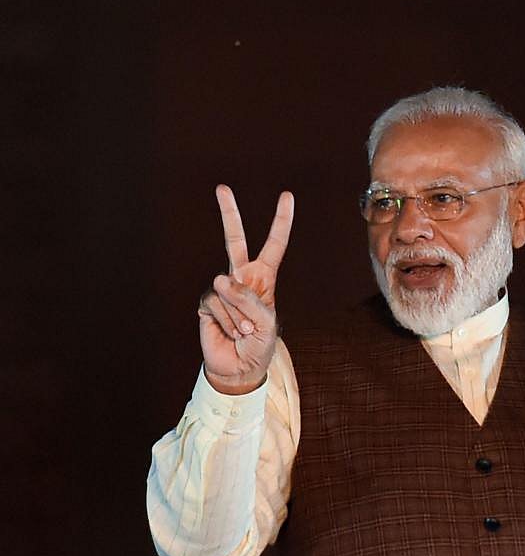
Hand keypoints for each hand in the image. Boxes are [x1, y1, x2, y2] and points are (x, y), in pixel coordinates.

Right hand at [198, 185, 293, 392]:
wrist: (238, 368)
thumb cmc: (258, 345)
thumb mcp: (265, 323)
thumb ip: (247, 299)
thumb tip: (221, 279)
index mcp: (263, 278)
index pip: (274, 245)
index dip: (281, 222)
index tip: (286, 197)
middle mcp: (241, 278)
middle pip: (234, 239)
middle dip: (229, 214)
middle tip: (222, 187)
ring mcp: (222, 288)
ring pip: (227, 287)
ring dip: (238, 314)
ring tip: (242, 331)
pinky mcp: (207, 302)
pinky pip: (215, 302)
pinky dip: (225, 319)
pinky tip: (229, 331)